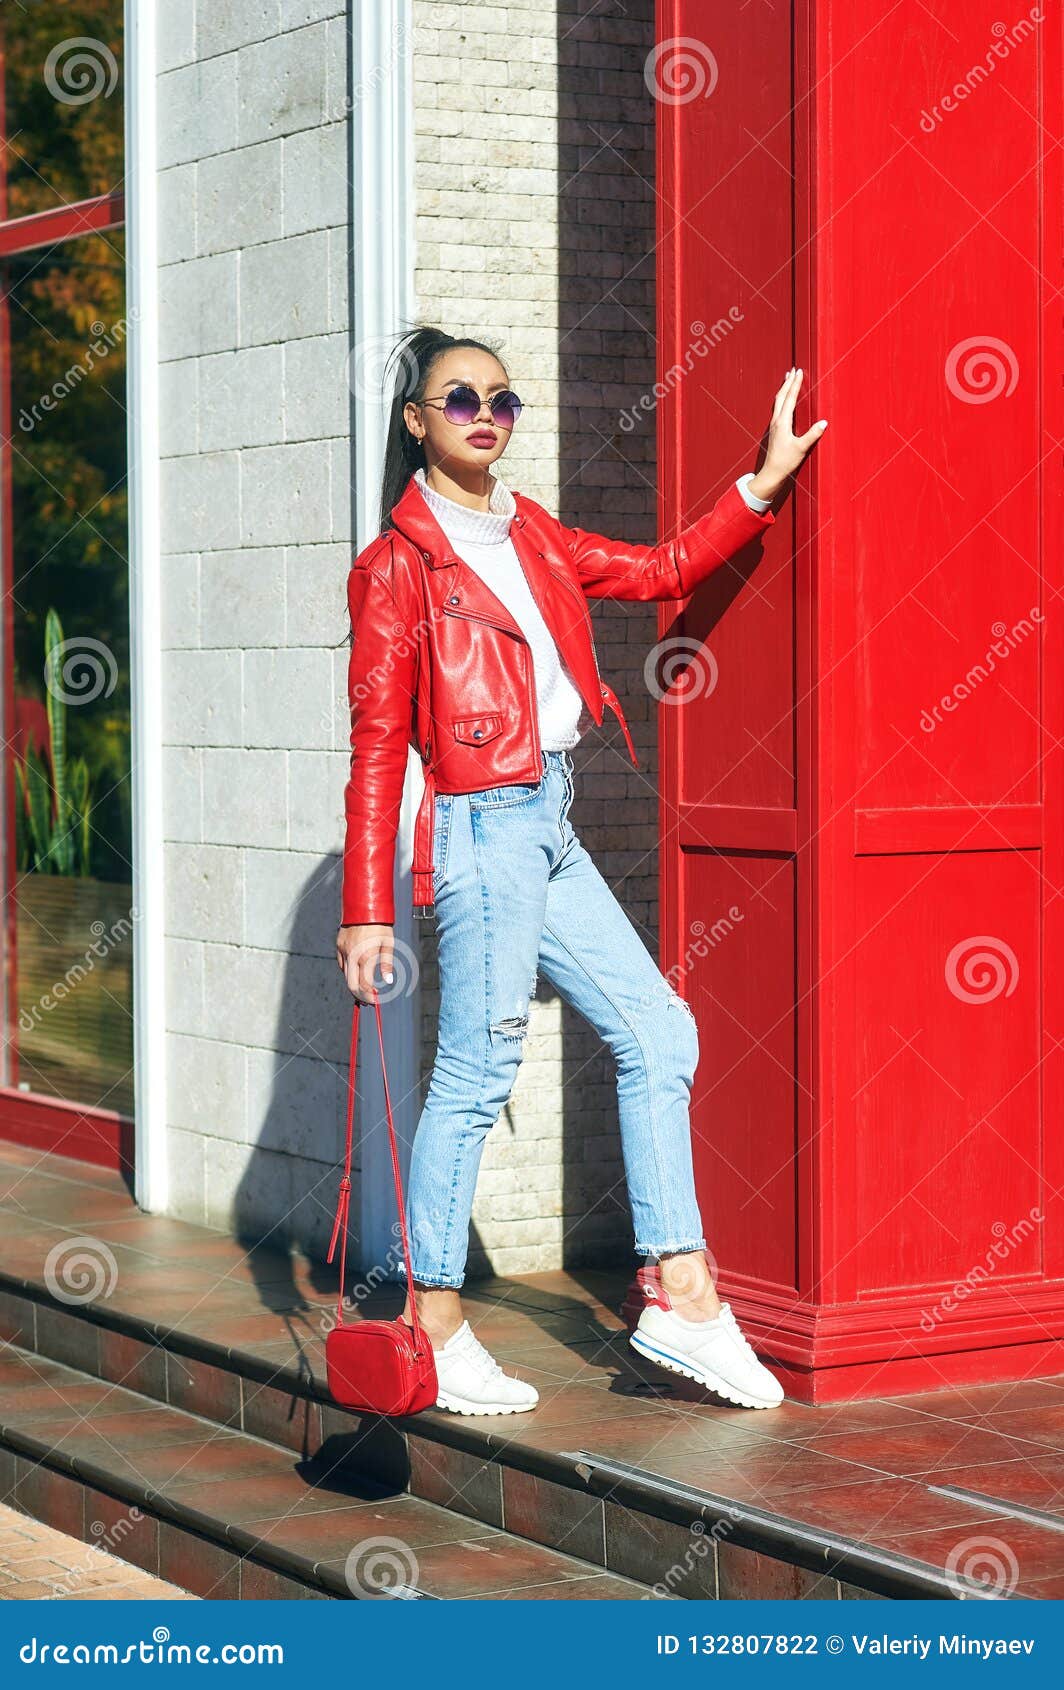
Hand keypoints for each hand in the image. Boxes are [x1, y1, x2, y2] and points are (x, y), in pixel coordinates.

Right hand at [336, 923, 393, 1001]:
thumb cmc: (380, 924)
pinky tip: (356, 972)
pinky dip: (348, 971)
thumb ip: (386, 963)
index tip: (376, 1000)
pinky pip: (342, 963)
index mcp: (366, 956)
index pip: (365, 984)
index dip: (370, 995)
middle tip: (368, 1000)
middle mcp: (352, 956)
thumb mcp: (388, 943)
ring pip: (345, 974)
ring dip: (354, 983)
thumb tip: (388, 981)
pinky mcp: (339, 945)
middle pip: (351, 984)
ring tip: (364, 988)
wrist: (363, 906)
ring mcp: (343, 950)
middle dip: (359, 995)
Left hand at [747, 367, 825, 503]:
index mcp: (782, 422)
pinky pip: (777, 409)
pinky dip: (781, 399)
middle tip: (793, 370)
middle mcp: (776, 421)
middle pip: (781, 396)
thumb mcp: (801, 448)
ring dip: (783, 389)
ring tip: (787, 379)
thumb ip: (812, 435)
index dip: (795, 384)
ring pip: (777, 401)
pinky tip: (784, 400)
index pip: (790, 398)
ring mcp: (773, 425)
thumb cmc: (785, 462)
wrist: (771, 473)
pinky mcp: (774, 430)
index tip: (799, 372)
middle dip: (787, 382)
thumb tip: (824, 423)